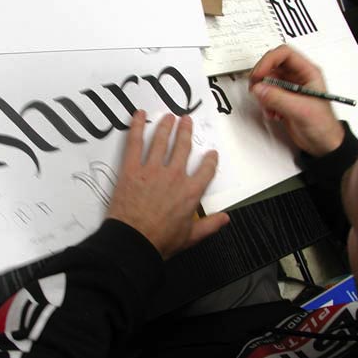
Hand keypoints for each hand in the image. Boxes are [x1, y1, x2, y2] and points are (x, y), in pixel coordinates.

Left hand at [107, 111, 229, 259]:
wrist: (134, 241)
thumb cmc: (160, 240)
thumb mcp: (190, 237)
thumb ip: (210, 225)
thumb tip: (225, 218)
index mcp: (190, 192)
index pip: (206, 170)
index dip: (210, 160)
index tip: (211, 154)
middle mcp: (174, 176)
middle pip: (183, 148)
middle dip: (186, 132)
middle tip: (186, 121)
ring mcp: (152, 170)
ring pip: (161, 141)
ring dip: (166, 126)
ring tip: (168, 117)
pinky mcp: (132, 169)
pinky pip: (135, 143)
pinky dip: (137, 127)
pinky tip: (139, 115)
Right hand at [249, 45, 344, 156]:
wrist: (324, 145)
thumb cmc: (322, 126)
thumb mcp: (301, 110)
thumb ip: (278, 98)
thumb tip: (258, 88)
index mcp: (308, 72)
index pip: (284, 54)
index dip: (268, 61)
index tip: (258, 75)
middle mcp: (298, 77)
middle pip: (272, 65)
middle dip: (261, 77)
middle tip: (256, 90)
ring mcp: (289, 89)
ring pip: (267, 81)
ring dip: (263, 94)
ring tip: (269, 108)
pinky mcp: (283, 101)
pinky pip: (267, 95)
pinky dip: (265, 104)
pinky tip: (274, 115)